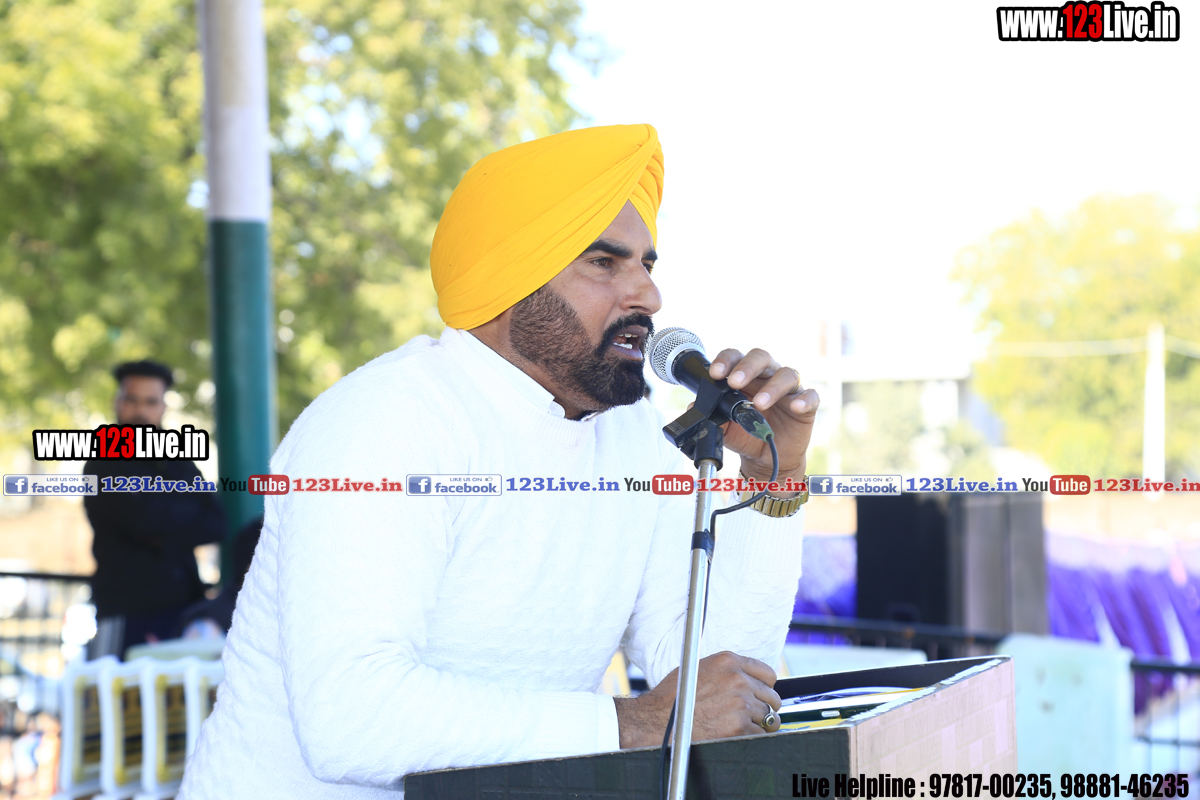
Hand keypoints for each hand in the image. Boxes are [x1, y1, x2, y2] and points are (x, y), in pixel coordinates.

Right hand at [613, 651, 781, 748]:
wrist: (654, 722)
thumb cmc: (671, 699)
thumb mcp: (698, 669)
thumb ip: (726, 671)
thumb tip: (746, 680)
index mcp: (728, 661)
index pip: (768, 674)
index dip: (764, 687)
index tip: (759, 696)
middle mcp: (738, 680)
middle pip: (772, 697)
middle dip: (764, 707)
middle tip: (752, 716)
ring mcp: (740, 704)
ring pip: (770, 718)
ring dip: (759, 725)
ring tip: (742, 728)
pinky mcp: (739, 728)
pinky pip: (760, 735)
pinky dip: (751, 738)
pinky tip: (735, 736)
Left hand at [708, 348, 818, 494]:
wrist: (765, 459)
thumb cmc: (745, 435)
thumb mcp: (725, 427)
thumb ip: (711, 415)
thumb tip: (694, 406)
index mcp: (745, 376)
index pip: (736, 358)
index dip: (726, 361)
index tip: (715, 373)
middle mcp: (767, 376)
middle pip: (761, 357)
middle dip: (747, 367)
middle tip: (734, 382)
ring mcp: (788, 390)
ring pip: (786, 374)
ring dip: (772, 387)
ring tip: (760, 403)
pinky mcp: (805, 405)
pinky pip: (811, 396)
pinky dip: (805, 400)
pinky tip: (796, 406)